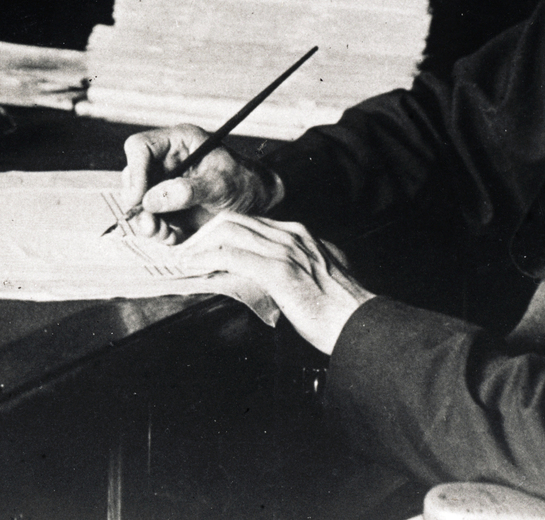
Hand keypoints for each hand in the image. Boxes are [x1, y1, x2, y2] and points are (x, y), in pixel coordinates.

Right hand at [122, 124, 282, 241]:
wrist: (261, 203)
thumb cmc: (246, 183)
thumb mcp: (222, 185)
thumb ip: (188, 191)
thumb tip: (152, 199)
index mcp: (179, 142)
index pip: (140, 147)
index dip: (135, 171)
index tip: (140, 199)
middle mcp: (167, 161)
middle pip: (133, 177)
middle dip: (138, 204)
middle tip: (150, 225)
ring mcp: (165, 184)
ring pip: (138, 202)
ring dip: (147, 222)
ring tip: (164, 234)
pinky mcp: (169, 206)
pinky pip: (151, 219)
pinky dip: (158, 231)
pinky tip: (173, 237)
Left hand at [175, 212, 374, 354]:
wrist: (360, 323)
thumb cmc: (341, 308)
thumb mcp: (322, 274)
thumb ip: (302, 265)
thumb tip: (281, 272)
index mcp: (301, 235)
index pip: (251, 222)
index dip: (221, 232)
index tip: (202, 246)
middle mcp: (292, 235)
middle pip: (235, 220)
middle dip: (204, 234)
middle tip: (185, 251)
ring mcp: (286, 250)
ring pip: (230, 233)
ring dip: (200, 245)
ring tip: (184, 259)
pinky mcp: (280, 271)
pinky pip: (233, 256)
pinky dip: (208, 259)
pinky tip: (195, 267)